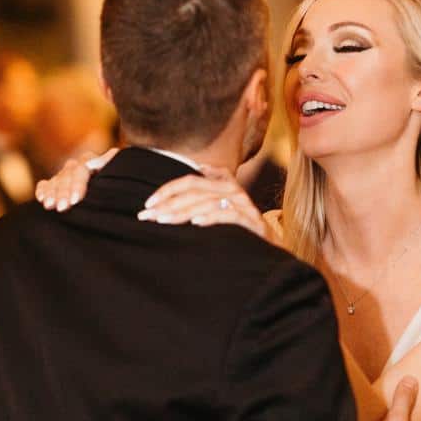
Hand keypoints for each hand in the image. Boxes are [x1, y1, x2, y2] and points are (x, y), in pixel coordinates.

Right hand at [35, 148, 118, 211]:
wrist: (111, 190)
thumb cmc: (116, 184)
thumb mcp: (116, 173)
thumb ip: (111, 163)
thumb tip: (113, 152)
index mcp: (90, 161)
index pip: (81, 170)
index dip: (77, 185)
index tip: (76, 200)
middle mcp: (76, 165)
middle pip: (66, 177)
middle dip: (63, 193)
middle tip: (62, 208)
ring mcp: (64, 174)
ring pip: (56, 181)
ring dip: (52, 193)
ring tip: (49, 206)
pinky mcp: (55, 183)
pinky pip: (46, 184)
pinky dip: (43, 190)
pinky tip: (41, 199)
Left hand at [140, 167, 270, 241]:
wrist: (273, 250)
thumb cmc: (242, 230)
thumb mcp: (225, 207)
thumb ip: (209, 191)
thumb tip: (199, 170)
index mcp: (224, 184)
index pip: (191, 181)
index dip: (167, 190)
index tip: (148, 203)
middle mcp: (234, 191)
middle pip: (196, 190)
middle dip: (167, 203)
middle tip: (147, 216)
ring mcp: (244, 206)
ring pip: (208, 202)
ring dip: (182, 211)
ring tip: (163, 220)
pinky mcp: (253, 222)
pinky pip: (229, 215)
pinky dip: (211, 218)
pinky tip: (195, 224)